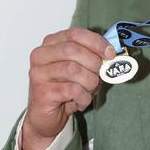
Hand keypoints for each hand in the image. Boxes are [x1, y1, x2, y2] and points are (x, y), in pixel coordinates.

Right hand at [23, 27, 114, 149]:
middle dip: (93, 63)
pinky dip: (83, 98)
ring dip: (89, 82)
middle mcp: (41, 55)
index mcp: (51, 43)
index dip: (96, 42)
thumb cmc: (65, 89)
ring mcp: (38, 73)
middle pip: (72, 50)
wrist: (46, 116)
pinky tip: (80, 102)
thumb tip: (111, 53)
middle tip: (99, 75)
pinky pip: (72, 90)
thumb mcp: (81, 68)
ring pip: (73, 70)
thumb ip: (93, 57)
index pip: (75, 34)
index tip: (110, 54)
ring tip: (89, 91)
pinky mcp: (42, 92)